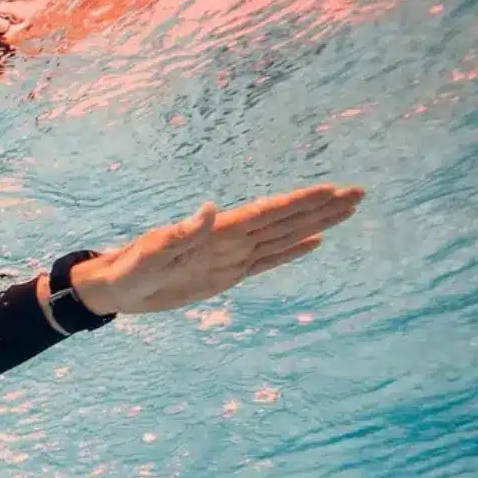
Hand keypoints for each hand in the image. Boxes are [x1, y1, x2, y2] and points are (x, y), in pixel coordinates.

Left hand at [71, 184, 364, 315]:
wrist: (118, 288)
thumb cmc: (130, 268)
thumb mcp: (152, 252)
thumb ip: (182, 233)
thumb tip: (210, 210)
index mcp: (218, 231)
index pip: (269, 213)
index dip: (301, 202)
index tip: (333, 190)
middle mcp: (231, 239)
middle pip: (286, 219)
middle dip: (322, 207)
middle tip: (359, 193)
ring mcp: (232, 256)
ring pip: (284, 237)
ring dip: (315, 224)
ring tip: (347, 210)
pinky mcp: (227, 274)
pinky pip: (267, 261)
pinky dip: (292, 251)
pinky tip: (315, 241)